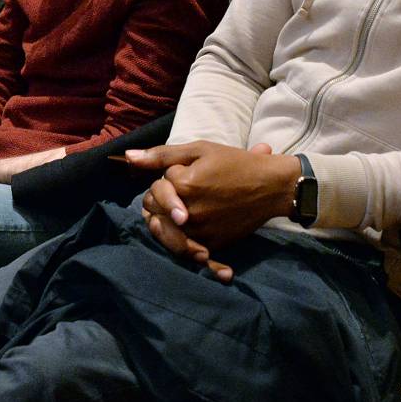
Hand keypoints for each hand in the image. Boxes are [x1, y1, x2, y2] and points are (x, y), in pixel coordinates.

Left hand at [128, 141, 296, 282]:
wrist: (271, 186)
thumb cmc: (236, 164)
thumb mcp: (200, 150)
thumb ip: (162, 155)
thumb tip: (129, 157)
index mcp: (183, 185)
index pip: (152, 191)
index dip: (160, 185)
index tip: (176, 179)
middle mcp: (188, 212)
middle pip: (154, 214)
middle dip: (160, 206)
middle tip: (176, 197)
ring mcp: (200, 232)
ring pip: (166, 235)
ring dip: (166, 226)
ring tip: (179, 215)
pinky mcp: (212, 245)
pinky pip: (186, 251)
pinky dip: (184, 246)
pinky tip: (188, 238)